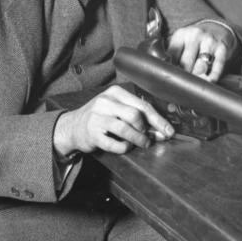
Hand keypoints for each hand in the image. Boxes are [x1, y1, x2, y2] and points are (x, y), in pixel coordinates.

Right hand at [53, 85, 173, 156]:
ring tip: (143, 144)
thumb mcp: (116, 108)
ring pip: (125, 129)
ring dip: (138, 139)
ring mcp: (97, 118)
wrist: (72, 126)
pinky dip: (124, 147)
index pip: (142, 105)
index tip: (169, 131)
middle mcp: (105, 102)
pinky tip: (126, 146)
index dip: (158, 120)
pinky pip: (114, 144)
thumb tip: (161, 130)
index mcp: (115, 93)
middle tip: (151, 139)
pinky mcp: (92, 134)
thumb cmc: (100, 117)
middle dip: (148, 130)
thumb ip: (137, 115)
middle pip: (135, 115)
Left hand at [168, 21, 236, 81]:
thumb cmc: (194, 40)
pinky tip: (209, 81)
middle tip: (182, 84)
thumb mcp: (181, 41)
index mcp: (181, 34)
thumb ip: (172, 54)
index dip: (170, 69)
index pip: (172, 55)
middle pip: (186, 62)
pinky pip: (217, 66)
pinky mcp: (222, 48)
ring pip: (201, 66)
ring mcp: (209, 41)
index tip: (171, 77)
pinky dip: (213, 76)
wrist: (216, 28)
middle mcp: (195, 35)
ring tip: (194, 85)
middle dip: (183, 76)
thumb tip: (166, 71)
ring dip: (197, 77)